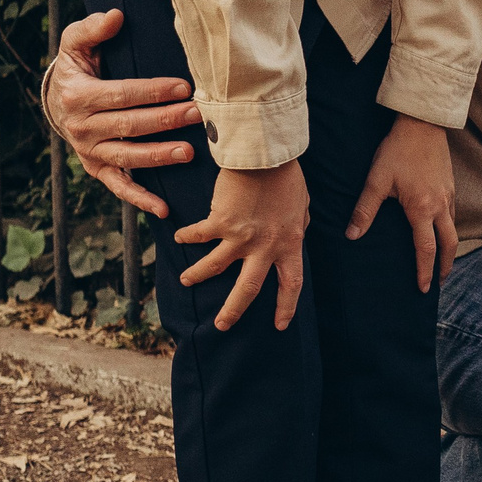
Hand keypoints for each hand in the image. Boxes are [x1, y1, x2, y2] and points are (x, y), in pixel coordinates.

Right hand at [45, 9, 204, 217]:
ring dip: (159, 156)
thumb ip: (92, 29)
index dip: (153, 92)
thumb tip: (115, 16)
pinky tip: (162, 208)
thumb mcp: (76, 42)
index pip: (122, 94)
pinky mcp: (97, 169)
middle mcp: (81, 127)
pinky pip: (118, 187)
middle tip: (198, 115)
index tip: (184, 87)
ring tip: (189, 152)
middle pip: (129, 125)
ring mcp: (90, 151)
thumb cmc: (78, 66)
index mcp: (78, 96)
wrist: (57, 100)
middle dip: (166, 120)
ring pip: (127, 157)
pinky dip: (139, 199)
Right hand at [176, 161, 308, 330]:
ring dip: (197, 275)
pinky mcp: (220, 222)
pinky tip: (179, 236)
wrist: (266, 155)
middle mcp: (265, 246)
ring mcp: (241, 236)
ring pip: (214, 267)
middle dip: (233, 311)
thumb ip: (298, 225)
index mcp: (290, 243)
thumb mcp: (302, 206)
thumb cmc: (287, 177)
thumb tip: (297, 233)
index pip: (291, 283)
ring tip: (185, 281)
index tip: (280, 325)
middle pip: (248, 289)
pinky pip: (199, 235)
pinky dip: (188, 236)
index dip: (287, 306)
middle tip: (221, 326)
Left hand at [347, 118, 457, 292]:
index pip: (427, 249)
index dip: (425, 271)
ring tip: (440, 260)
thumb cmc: (397, 150)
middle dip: (445, 266)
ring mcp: (449, 195)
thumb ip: (365, 210)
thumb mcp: (376, 180)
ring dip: (448, 248)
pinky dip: (449, 229)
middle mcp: (441, 206)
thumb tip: (351, 235)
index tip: (424, 287)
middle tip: (438, 282)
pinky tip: (440, 229)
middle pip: (450, 244)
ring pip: (454, 229)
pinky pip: (454, 214)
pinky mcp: (451, 185)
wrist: (422, 123)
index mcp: (422, 209)